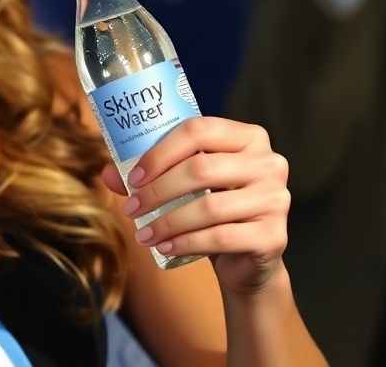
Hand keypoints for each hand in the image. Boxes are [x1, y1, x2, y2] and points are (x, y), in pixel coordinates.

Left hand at [103, 117, 289, 294]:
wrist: (247, 255)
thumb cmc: (213, 206)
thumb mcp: (186, 184)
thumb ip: (151, 173)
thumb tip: (109, 173)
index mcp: (248, 136)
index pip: (198, 130)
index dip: (160, 152)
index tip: (133, 177)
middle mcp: (269, 162)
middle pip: (201, 168)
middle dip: (157, 191)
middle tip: (131, 208)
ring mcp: (276, 198)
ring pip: (209, 207)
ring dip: (167, 222)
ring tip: (143, 233)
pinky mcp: (274, 235)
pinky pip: (221, 237)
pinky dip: (187, 243)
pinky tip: (165, 247)